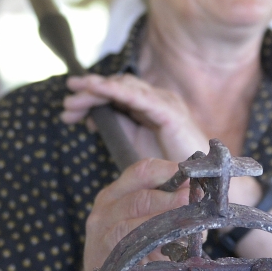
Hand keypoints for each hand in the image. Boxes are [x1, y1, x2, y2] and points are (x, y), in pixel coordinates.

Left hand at [63, 73, 207, 161]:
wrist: (204, 184)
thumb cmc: (174, 167)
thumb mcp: (138, 145)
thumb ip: (119, 129)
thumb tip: (92, 118)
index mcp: (149, 108)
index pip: (116, 94)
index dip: (91, 97)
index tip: (69, 112)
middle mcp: (157, 100)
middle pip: (117, 86)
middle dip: (89, 92)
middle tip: (67, 105)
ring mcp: (165, 104)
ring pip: (125, 87)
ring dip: (97, 89)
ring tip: (75, 97)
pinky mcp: (170, 113)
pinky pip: (139, 97)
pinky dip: (117, 91)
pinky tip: (98, 90)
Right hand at [77, 157, 190, 270]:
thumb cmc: (132, 258)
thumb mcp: (144, 227)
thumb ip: (165, 210)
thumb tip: (202, 197)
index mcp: (113, 196)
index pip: (141, 171)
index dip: (172, 172)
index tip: (198, 180)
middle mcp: (103, 212)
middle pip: (141, 197)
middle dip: (176, 200)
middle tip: (201, 204)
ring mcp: (101, 238)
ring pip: (137, 223)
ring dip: (170, 224)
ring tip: (194, 228)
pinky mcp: (107, 264)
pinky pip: (136, 252)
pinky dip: (160, 250)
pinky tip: (177, 253)